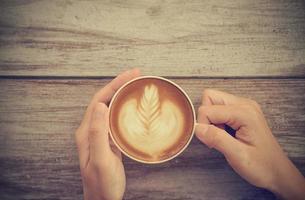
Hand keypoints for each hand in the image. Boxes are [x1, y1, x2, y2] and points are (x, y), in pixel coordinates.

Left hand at [75, 69, 139, 199]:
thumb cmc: (102, 184)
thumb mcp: (101, 159)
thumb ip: (98, 133)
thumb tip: (100, 106)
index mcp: (87, 131)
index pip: (100, 100)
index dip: (114, 85)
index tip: (131, 75)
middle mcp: (91, 130)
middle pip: (105, 100)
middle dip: (120, 85)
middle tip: (137, 75)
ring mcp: (100, 135)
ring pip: (111, 108)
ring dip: (122, 94)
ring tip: (136, 86)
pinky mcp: (108, 141)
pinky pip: (116, 119)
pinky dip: (125, 108)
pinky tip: (133, 107)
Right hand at [195, 89, 304, 199]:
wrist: (277, 172)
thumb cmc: (261, 166)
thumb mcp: (237, 155)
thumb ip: (216, 139)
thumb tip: (197, 127)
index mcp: (244, 113)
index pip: (207, 109)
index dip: (203, 126)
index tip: (211, 142)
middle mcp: (244, 104)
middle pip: (210, 97)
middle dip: (206, 117)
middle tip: (216, 136)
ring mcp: (244, 107)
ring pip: (214, 102)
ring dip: (212, 119)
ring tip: (222, 136)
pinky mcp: (242, 112)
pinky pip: (220, 108)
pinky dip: (217, 121)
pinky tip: (226, 134)